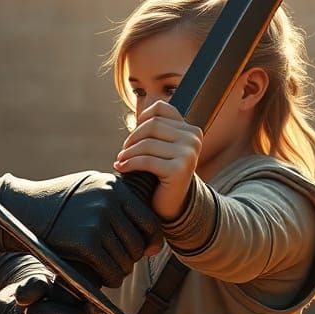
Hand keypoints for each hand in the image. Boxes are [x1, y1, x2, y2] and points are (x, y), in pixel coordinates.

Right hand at [0, 171, 162, 286]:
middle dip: (132, 258)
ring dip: (121, 271)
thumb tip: (149, 234)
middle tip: (121, 264)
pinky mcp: (85, 241)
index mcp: (114, 186)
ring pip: (126, 258)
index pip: (149, 219)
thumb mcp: (88, 187)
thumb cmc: (56, 203)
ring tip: (112, 273)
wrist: (21, 209)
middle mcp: (109, 200)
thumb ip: (116, 201)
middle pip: (138, 242)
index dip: (152, 240)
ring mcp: (97, 220)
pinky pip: (111, 269)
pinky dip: (111, 279)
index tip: (148, 251)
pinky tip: (105, 280)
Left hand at [113, 100, 201, 219]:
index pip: (161, 109)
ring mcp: (189, 154)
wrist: (171, 204)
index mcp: (191, 130)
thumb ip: (156, 129)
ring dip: (128, 153)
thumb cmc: (161, 173)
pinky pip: (146, 160)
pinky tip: (121, 168)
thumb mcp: (161, 147)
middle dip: (132, 138)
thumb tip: (137, 115)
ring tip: (121, 160)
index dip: (142, 118)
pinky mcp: (180, 170)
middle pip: (152, 125)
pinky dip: (129, 164)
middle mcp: (193, 139)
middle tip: (124, 152)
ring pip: (147, 143)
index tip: (134, 135)